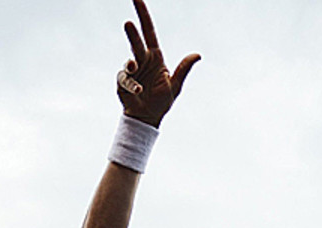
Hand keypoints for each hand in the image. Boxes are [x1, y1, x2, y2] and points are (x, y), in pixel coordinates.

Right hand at [116, 0, 199, 126]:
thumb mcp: (175, 85)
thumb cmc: (162, 101)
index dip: (144, 15)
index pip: (149, 31)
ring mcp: (132, 71)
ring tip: (134, 67)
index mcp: (155, 57)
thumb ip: (184, 69)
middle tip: (128, 23)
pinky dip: (132, 85)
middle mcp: (142, 60)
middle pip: (136, 43)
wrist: (148, 118)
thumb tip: (198, 54)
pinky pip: (125, 79)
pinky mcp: (123, 82)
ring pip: (129, 60)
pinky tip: (139, 91)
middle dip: (132, 33)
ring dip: (131, 63)